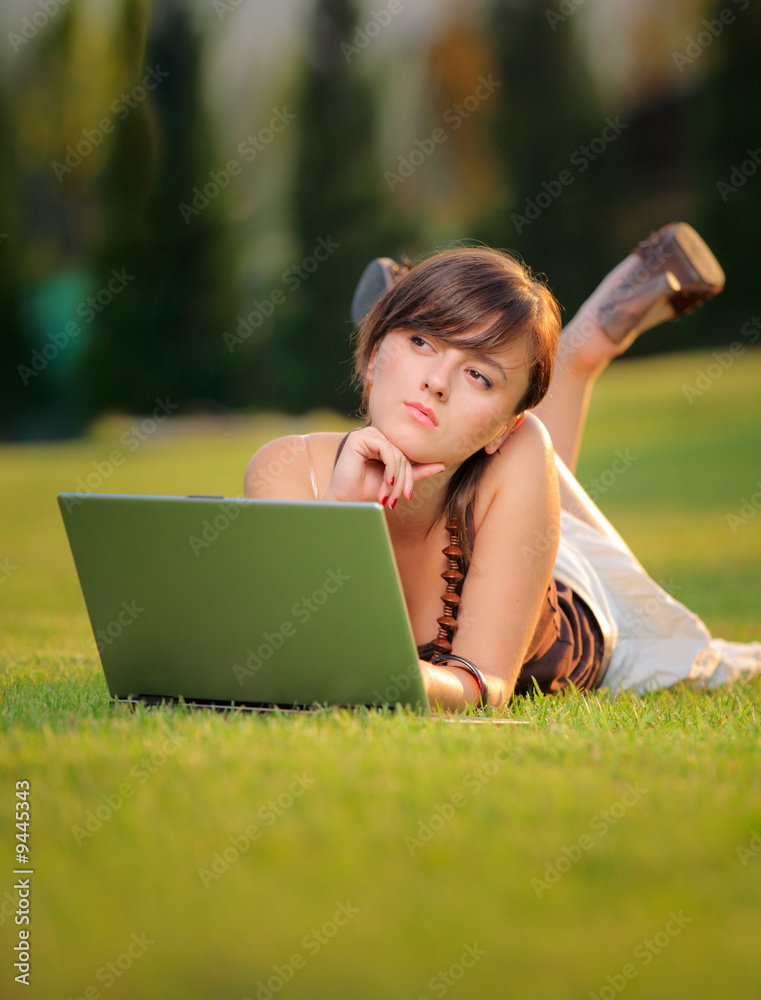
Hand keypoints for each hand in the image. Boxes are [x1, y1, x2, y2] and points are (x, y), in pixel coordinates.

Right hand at [322, 426, 445, 505]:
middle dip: (403, 478)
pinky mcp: (358, 437)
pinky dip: (390, 468)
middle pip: (402, 452)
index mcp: (383, 441)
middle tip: (397, 499)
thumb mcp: (397, 481)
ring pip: (396, 451)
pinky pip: (386, 449)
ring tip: (389, 495)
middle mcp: (375, 434)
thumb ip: (416, 471)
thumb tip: (443, 464)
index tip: (407, 495)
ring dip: (397, 477)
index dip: (410, 475)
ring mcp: (366, 434)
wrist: (347, 502)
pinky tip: (387, 481)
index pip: (406, 453)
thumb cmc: (368, 491)